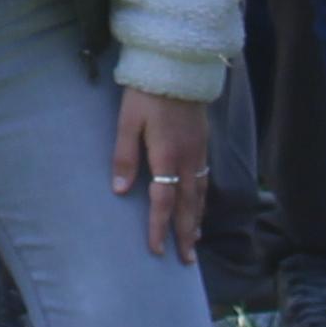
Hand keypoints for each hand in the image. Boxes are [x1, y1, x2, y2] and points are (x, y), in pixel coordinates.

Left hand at [114, 87, 213, 263]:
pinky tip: (199, 205)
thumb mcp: (128, 122)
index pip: (163, 201)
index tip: (156, 250)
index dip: (159, 227)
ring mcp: (199, 152)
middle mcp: (188, 159)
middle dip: (186, 234)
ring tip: (195, 240)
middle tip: (186, 260)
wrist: (178, 66)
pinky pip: (205, 180)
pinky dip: (202, 200)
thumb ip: (124, 157)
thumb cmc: (147, 93)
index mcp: (167, 156)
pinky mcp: (203, 143)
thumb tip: (120, 191)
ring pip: (200, 194)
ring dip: (197, 220)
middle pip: (188, 205)